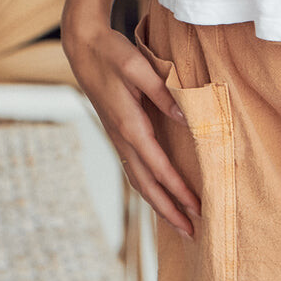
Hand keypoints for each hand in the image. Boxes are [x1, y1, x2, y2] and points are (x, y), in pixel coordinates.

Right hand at [62, 5, 201, 237]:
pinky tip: (160, 192)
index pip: (158, 166)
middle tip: (192, 233)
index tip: (197, 208)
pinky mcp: (117, 133)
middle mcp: (121, 137)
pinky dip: (148, 187)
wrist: (83, 47)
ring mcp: (117, 137)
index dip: (178, 190)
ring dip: (159, 203)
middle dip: (169, 210)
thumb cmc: (112, 53)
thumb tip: (185, 117)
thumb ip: (162, 91)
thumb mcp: (138, 66)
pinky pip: (134, 168)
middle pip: (146, 184)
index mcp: (129, 124)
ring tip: (179, 222)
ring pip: (138, 180)